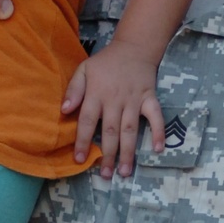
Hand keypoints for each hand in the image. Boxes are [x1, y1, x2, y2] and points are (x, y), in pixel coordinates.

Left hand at [62, 40, 164, 178]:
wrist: (134, 47)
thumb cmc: (105, 63)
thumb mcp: (84, 69)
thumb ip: (73, 90)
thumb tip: (64, 110)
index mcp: (97, 94)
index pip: (87, 121)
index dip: (82, 141)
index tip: (79, 160)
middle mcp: (115, 100)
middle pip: (110, 131)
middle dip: (107, 154)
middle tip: (105, 175)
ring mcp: (134, 100)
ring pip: (130, 130)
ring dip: (128, 152)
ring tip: (125, 172)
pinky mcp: (149, 99)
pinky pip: (156, 117)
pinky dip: (159, 132)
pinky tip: (158, 149)